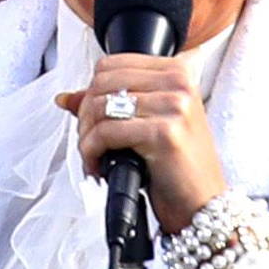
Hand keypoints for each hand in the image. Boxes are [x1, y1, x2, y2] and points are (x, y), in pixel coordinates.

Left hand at [58, 51, 226, 233]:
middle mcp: (179, 84)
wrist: (202, 204)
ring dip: (86, 136)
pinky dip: (92, 151)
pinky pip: (106, 132)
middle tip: (89, 142)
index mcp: (177, 73)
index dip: (90, 92)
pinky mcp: (165, 133)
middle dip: (84, 115)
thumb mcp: (148, 125)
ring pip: (101, 106)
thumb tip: (66, 98)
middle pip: (103, 82)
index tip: (92, 120)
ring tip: (94, 156)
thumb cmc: (179, 168)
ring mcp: (175, 106)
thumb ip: (110, 104)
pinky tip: (99, 167)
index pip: (112, 64)